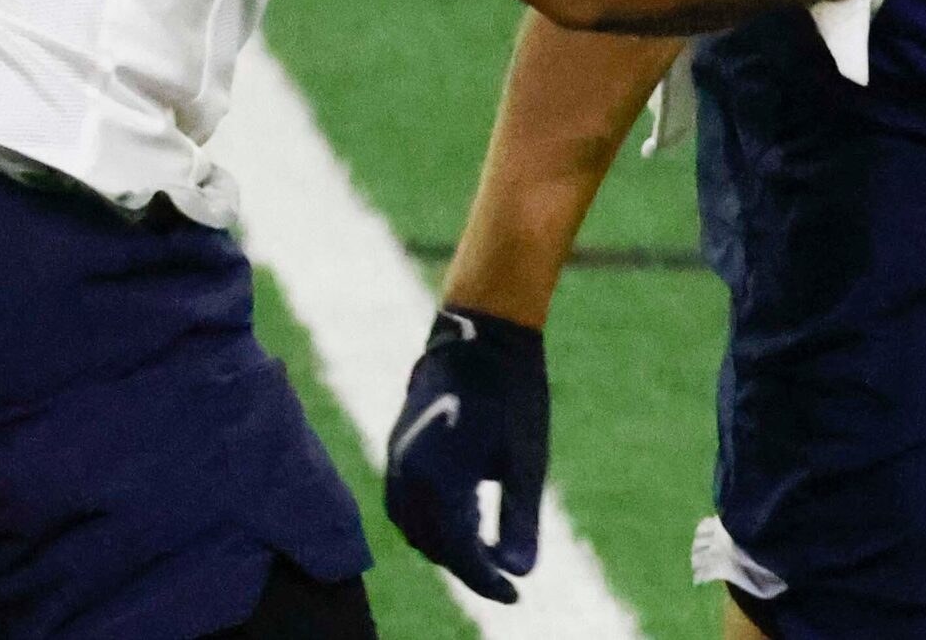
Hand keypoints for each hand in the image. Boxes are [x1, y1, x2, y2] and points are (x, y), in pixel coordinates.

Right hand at [384, 306, 548, 601]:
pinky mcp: (398, 445)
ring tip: (483, 551)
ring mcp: (398, 458)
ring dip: (444, 545)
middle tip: (502, 576)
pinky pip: (405, 502)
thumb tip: (519, 573)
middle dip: (465, 566)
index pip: (458, 552)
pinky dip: (430, 521)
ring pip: (412, 526)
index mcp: (439, 478)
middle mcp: (408, 472)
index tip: (515, 593)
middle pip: (431, 544)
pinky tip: (461, 517)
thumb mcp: (526, 459)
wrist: (482, 332)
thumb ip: (521, 519)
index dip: (486, 581)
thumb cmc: (512, 392)